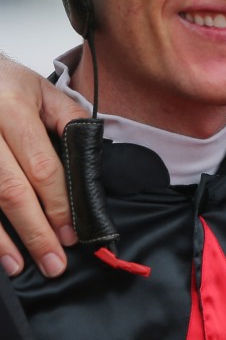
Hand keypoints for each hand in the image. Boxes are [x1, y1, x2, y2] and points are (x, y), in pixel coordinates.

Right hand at [0, 53, 87, 276]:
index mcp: (14, 108)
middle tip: (55, 261)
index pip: (43, 166)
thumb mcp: (43, 90)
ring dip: (1, 240)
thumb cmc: (5, 83)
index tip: (73, 231)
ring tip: (20, 266)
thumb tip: (91, 161)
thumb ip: (70, 121)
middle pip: (12, 191)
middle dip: (36, 230)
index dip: (60, 203)